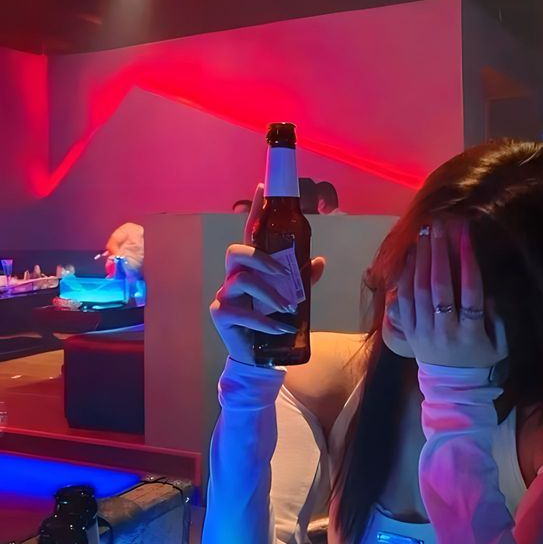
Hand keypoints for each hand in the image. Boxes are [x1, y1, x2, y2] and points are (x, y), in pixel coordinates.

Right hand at [210, 183, 325, 364]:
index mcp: (251, 268)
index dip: (255, 210)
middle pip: (237, 251)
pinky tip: (277, 328)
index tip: (262, 187)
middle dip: (261, 259)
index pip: (251, 233)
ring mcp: (225, 295)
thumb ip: (303, 279)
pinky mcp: (221, 315)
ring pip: (242, 281)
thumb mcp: (292, 297)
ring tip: (287, 308)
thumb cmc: (272, 320)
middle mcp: (234, 277)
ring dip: (269, 293)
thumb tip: (320, 260)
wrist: (258, 356)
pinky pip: (242, 312)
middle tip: (283, 275)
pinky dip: (264, 321)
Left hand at [395, 220, 506, 368]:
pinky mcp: (409, 331)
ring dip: (422, 258)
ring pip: (419, 290)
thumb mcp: (499, 345)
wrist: (451, 386)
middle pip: (440, 286)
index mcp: (471, 333)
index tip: (465, 234)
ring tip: (424, 234)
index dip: (467, 260)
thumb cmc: (480, 358)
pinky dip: (406, 275)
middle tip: (438, 225)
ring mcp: (424, 331)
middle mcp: (445, 330)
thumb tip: (488, 293)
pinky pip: (405, 299)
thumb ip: (498, 320)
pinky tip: (412, 256)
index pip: (470, 291)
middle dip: (439, 252)